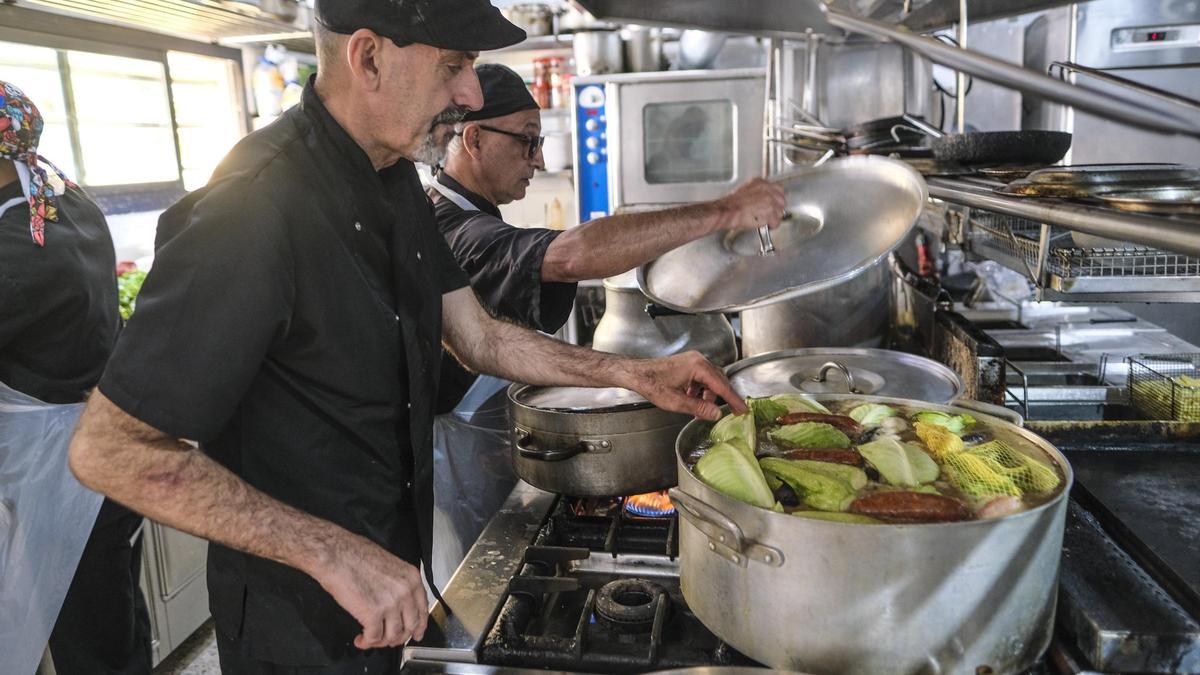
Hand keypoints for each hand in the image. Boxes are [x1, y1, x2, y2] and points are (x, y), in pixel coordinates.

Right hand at [313, 531, 428, 649]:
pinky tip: (360, 639)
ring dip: (380, 641)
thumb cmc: (355, 555)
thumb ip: (398, 584)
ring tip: (369, 638)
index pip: (422, 609)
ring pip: (393, 636)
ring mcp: (391, 604)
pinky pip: (374, 638)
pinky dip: (366, 642)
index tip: (416, 634)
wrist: (335, 554)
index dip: (419, 626)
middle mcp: (405, 591)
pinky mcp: (373, 614)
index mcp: (411, 578)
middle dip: (399, 637)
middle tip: (388, 640)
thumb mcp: (388, 564)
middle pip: (410, 626)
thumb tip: (397, 602)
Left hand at [620, 351, 748, 419]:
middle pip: (719, 381)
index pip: (722, 386)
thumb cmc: (652, 384)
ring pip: (710, 380)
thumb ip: (699, 407)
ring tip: (702, 411)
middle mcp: (698, 360)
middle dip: (723, 398)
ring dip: (709, 396)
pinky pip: (701, 378)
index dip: (733, 400)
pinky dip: (701, 391)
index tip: (743, 410)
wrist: (636, 373)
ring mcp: (693, 361)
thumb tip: (716, 414)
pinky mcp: (687, 364)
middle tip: (732, 412)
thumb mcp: (676, 401)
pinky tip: (693, 401)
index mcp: (698, 366)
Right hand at [713, 177, 787, 232]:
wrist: (725, 211)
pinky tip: (762, 225)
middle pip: (782, 201)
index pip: (778, 189)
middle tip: (768, 216)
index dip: (776, 200)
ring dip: (773, 219)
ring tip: (763, 221)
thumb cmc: (730, 206)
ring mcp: (769, 199)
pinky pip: (776, 222)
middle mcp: (767, 189)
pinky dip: (770, 226)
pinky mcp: (769, 211)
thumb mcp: (744, 192)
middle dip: (777, 210)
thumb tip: (762, 201)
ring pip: (780, 213)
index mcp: (760, 182)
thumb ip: (757, 194)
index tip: (773, 206)